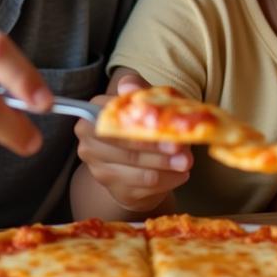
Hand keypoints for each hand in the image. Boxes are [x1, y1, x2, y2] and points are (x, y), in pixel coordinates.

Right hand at [74, 74, 191, 212]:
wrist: (142, 156)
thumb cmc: (144, 122)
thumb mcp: (146, 102)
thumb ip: (139, 91)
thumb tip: (127, 86)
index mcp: (93, 115)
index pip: (114, 124)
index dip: (141, 129)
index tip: (167, 132)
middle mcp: (89, 144)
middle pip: (126, 150)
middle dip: (158, 152)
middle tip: (184, 153)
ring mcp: (100, 170)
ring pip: (137, 172)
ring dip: (166, 169)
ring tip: (187, 163)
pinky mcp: (116, 191)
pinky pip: (144, 188)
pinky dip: (167, 182)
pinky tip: (180, 175)